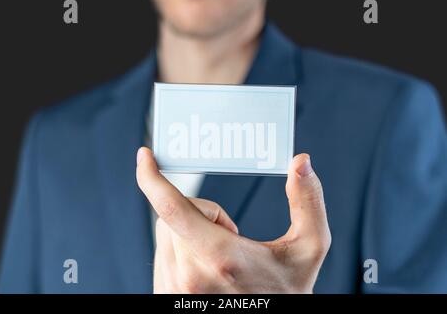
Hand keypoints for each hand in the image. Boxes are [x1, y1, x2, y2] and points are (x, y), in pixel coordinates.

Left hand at [136, 147, 330, 292]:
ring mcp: (174, 291)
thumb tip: (300, 161)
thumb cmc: (287, 294)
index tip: (145, 157)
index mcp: (222, 258)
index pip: (173, 209)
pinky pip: (162, 254)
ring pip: (165, 234)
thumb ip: (308, 201)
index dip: (152, 178)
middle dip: (202, 213)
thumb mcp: (309, 248)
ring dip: (190, 231)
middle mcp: (189, 277)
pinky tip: (206, 266)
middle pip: (173, 215)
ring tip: (221, 256)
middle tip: (231, 235)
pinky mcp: (166, 297)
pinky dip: (181, 249)